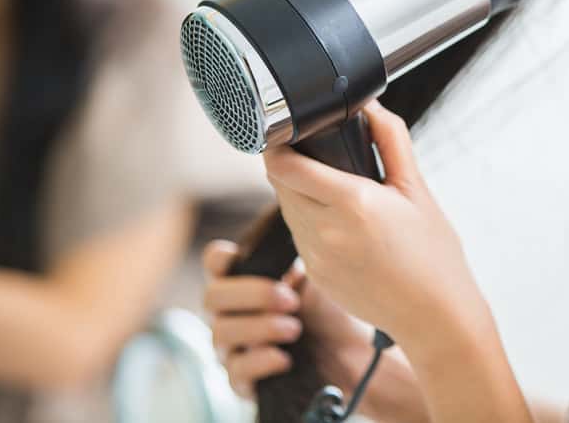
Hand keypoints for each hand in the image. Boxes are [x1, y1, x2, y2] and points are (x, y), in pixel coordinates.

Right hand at [201, 240, 428, 422]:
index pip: (214, 262)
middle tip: (290, 297)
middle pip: (212, 297)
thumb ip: (301, 241)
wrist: (355, 352)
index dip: (220, 258)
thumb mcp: (320, 267)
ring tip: (295, 326)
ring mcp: (234, 346)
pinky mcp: (245, 378)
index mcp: (245, 278)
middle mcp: (231, 312)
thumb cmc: (332, 304)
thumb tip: (305, 190)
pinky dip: (260, 361)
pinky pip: (235, 372)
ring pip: (221, 334)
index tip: (238, 256)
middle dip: (250, 294)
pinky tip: (285, 356)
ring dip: (259, 327)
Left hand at [263, 100, 493, 354]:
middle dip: (291, 166)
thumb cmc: (433, 254)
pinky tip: (341, 224)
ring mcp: (316, 257)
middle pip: (280, 185)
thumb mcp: (418, 190)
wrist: (435, 315)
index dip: (278, 145)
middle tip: (316, 155)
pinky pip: (299, 237)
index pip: (285, 166)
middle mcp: (326, 231)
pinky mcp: (315, 275)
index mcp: (353, 203)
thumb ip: (391, 142)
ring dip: (299, 194)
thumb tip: (371, 106)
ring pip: (288, 210)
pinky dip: (310, 222)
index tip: (286, 133)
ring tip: (332, 189)